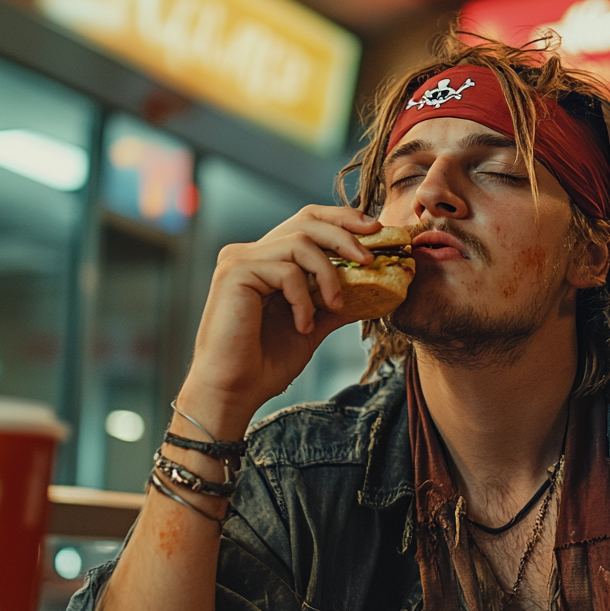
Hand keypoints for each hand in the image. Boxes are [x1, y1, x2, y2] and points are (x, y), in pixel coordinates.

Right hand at [176, 205, 381, 437]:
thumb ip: (335, 303)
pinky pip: (287, 271)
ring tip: (336, 306)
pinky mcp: (235, 272)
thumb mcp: (313, 325)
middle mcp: (251, 253)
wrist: (236, 390)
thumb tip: (374, 290)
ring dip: (329, 274)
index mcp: (268, 260)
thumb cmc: (266, 362)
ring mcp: (240, 260)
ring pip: (301, 242)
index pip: (307, 222)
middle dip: (345, 233)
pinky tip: (303, 325)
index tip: (373, 230)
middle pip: (306, 220)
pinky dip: (304, 299)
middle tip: (369, 258)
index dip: (341, 220)